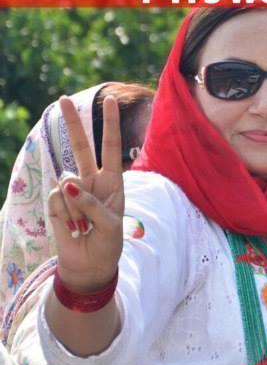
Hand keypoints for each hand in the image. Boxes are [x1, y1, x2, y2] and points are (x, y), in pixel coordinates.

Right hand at [46, 94, 123, 290]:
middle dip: (73, 124)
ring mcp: (72, 191)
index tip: (110, 99)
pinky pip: (56, 199)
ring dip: (75, 206)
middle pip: (80, 148)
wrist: (90, 265)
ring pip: (66, 181)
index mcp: (113, 182)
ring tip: (84, 225)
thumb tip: (67, 183)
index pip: (111, 148)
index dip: (109, 125)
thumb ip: (90, 203)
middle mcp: (92, 181)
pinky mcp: (56, 203)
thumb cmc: (108, 244)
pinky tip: (71, 227)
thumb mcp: (109, 224)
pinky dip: (64, 214)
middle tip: (63, 99)